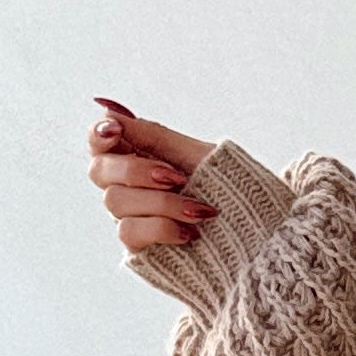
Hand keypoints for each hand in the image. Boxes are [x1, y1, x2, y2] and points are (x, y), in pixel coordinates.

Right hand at [88, 99, 217, 250]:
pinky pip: (128, 233)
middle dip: (137, 171)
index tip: (116, 130)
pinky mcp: (140, 246)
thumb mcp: (194, 155)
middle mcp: (128, 186)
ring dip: (163, 202)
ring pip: (116, 202)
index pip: (99, 142)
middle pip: (99, 171)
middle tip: (177, 177)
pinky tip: (190, 232)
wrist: (256, 232)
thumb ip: (151, 135)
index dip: (99, 134)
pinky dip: (162, 228)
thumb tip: (108, 109)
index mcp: (139, 157)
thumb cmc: (227, 189)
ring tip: (200, 210)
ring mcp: (132, 216)